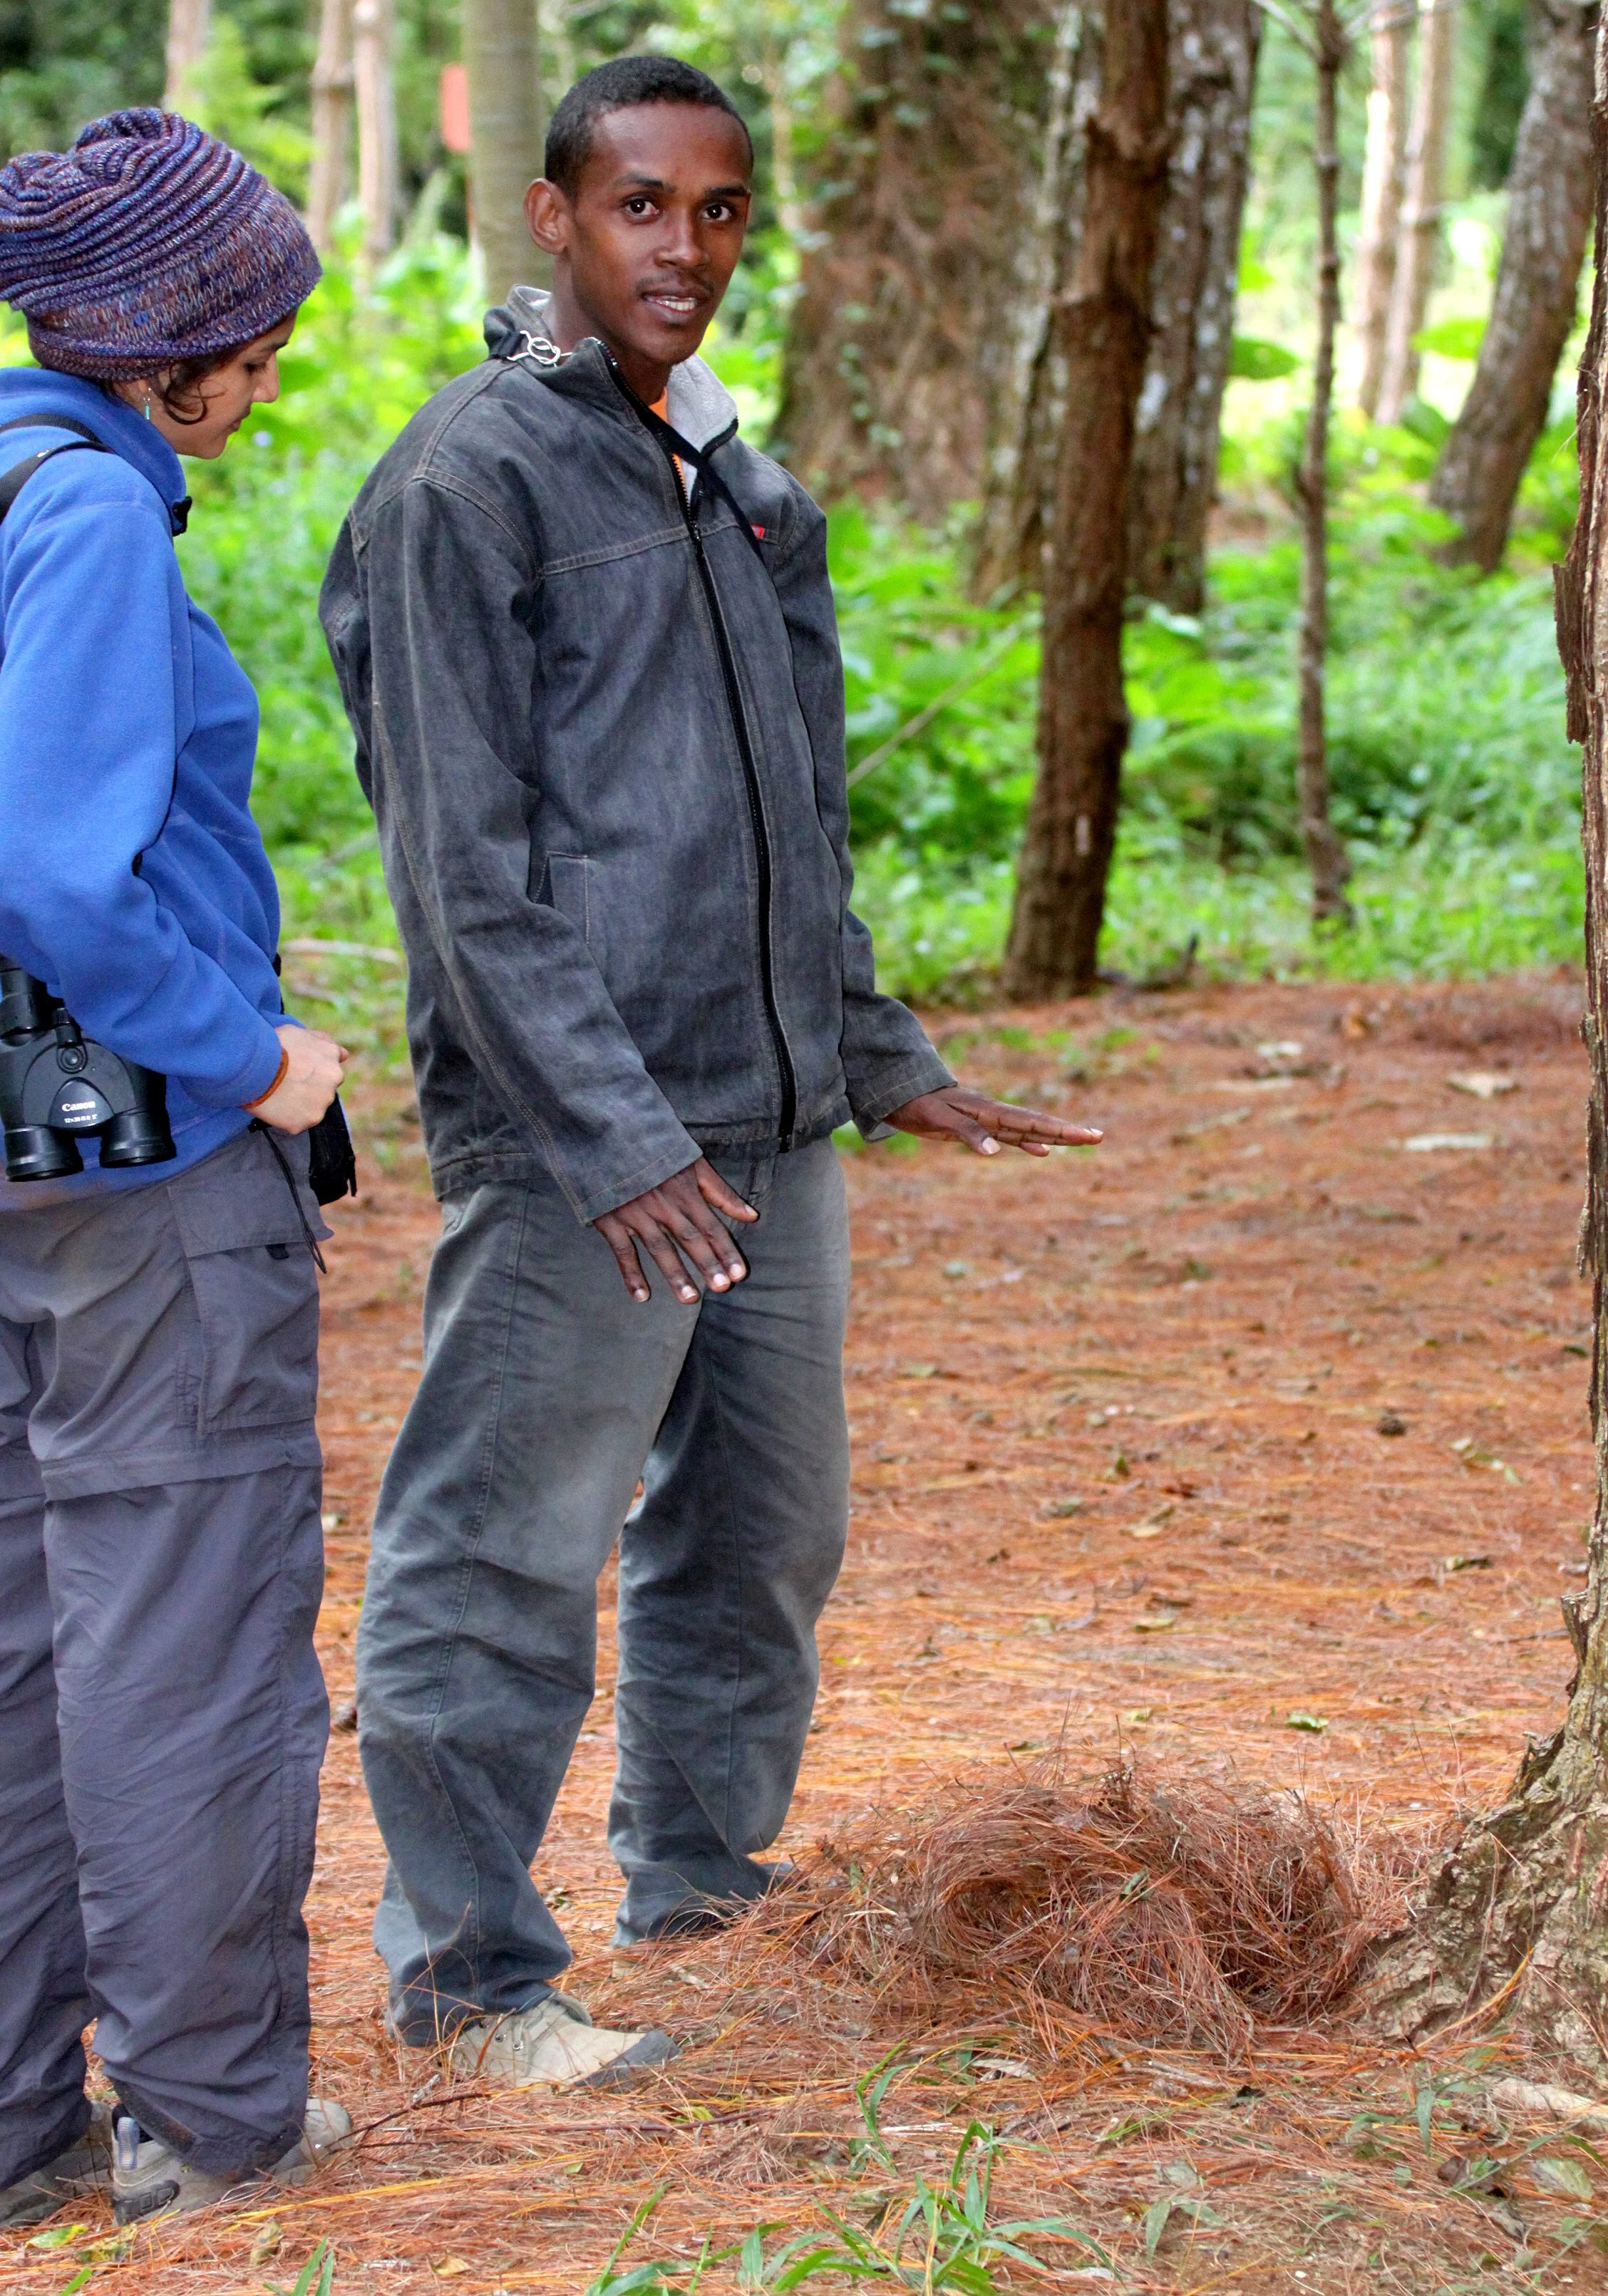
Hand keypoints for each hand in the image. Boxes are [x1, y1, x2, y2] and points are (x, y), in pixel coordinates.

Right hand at [252, 1024, 348, 1134]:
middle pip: (324, 1089)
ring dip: (301, 1104)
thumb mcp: (297, 1032)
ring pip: (314, 1107)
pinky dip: (289, 1118)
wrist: (255, 1066)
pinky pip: (299, 1122)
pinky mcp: (308, 1120)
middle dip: (310, 1088)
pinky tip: (276, 1108)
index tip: (300, 1073)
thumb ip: (321, 1041)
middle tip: (287, 1084)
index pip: (331, 1068)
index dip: (314, 1072)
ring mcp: (323, 1101)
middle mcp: (334, 1078)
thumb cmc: (272, 1046)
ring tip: (279, 1096)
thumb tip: (342, 1053)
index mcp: (331, 1055)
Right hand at [595, 1156, 758, 1303]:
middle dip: (707, 1264)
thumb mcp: (693, 1164)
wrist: (608, 1134)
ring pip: (660, 1248)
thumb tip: (752, 1216)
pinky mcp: (610, 1219)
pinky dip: (631, 1274)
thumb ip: (721, 1192)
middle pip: (690, 1239)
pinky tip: (642, 1296)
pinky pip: (622, 1251)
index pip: (711, 1226)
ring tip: (689, 1298)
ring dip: (675, 1274)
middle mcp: (664, 1205)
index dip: (726, 1251)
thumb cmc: (655, 1150)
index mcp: (685, 1192)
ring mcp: (636, 1213)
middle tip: (722, 1288)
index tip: (739, 1274)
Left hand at [884, 1085, 1102, 1158]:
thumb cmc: (915, 1104)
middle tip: (1099, 1137)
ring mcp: (988, 1120)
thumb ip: (967, 1134)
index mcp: (989, 1112)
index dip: (1060, 1130)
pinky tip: (1042, 1151)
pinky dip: (1029, 1144)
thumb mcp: (938, 1119)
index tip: (1086, 1135)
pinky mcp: (978, 1126)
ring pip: (1029, 1130)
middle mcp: (994, 1114)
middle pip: (1038, 1124)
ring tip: (1082, 1140)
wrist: (897, 1091)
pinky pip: (1011, 1136)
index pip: (1032, 1123)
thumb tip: (996, 1152)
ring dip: (1055, 1137)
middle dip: (1068, 1132)